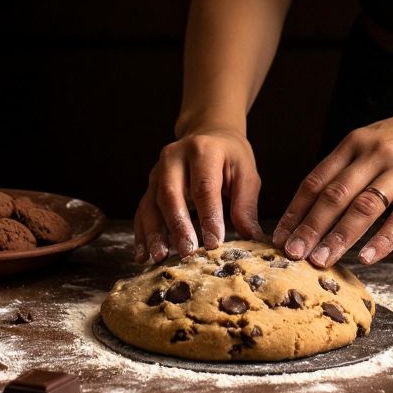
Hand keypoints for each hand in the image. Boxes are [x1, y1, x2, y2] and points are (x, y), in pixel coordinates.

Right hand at [134, 127, 264, 263]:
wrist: (207, 134)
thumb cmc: (230, 157)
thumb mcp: (246, 173)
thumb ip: (245, 205)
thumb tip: (251, 237)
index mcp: (202, 150)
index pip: (204, 186)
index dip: (208, 216)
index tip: (214, 243)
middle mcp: (174, 157)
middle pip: (171, 194)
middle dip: (178, 226)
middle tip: (187, 253)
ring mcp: (157, 171)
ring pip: (151, 204)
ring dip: (154, 233)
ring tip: (159, 257)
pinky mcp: (149, 186)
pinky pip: (142, 211)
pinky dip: (141, 234)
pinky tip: (142, 256)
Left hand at [273, 101, 392, 266]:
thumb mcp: (377, 137)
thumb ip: (350, 163)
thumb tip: (318, 198)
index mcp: (356, 142)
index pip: (317, 179)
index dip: (296, 210)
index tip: (280, 235)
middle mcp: (375, 154)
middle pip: (334, 196)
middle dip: (310, 228)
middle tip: (293, 254)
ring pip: (364, 209)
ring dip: (339, 238)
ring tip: (322, 260)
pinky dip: (382, 240)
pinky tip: (367, 258)